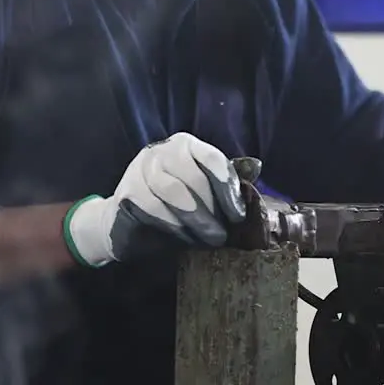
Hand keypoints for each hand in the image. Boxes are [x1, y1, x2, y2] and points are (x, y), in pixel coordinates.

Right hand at [63, 133, 246, 266]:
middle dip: (212, 209)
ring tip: (208, 238)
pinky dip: (173, 224)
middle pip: (194, 177)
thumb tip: (256, 172)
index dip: (228, 188)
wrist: (128, 216)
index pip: (212, 159)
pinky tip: (184, 236)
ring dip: (195, 219)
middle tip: (222, 235)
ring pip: (173, 191)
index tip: (238, 216)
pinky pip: (153, 207)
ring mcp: (142, 167)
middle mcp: (163, 151)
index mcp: (187, 145)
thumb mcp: (200, 189)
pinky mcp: (128, 189)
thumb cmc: (174, 203)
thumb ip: (222, 182)